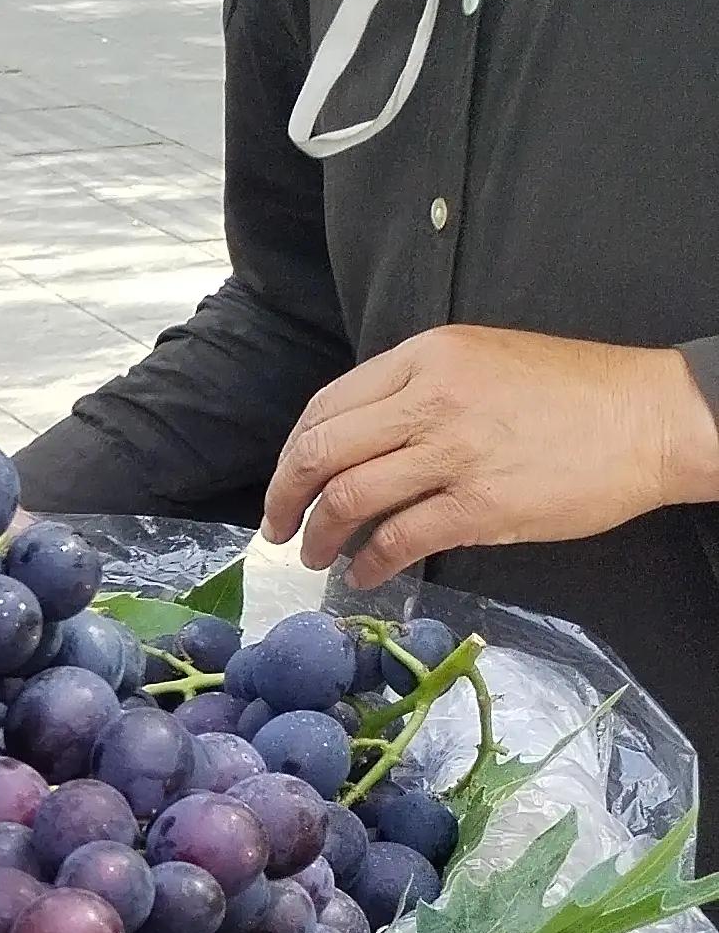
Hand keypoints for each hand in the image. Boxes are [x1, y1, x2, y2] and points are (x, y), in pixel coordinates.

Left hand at [262, 327, 718, 580]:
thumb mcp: (483, 362)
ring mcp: (453, 453)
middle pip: (320, 451)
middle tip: (280, 528)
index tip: (285, 484)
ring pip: (348, 498)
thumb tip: (361, 441)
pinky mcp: (479, 506)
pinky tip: (365, 575)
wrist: (652, 418)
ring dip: (320, 535)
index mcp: (427, 356)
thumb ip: (418, 392)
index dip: (292, 454)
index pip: (326, 406)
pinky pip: (396, 541)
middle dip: (284, 497)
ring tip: (318, 555)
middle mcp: (430, 399)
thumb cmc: (574, 393)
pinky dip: (368, 564)